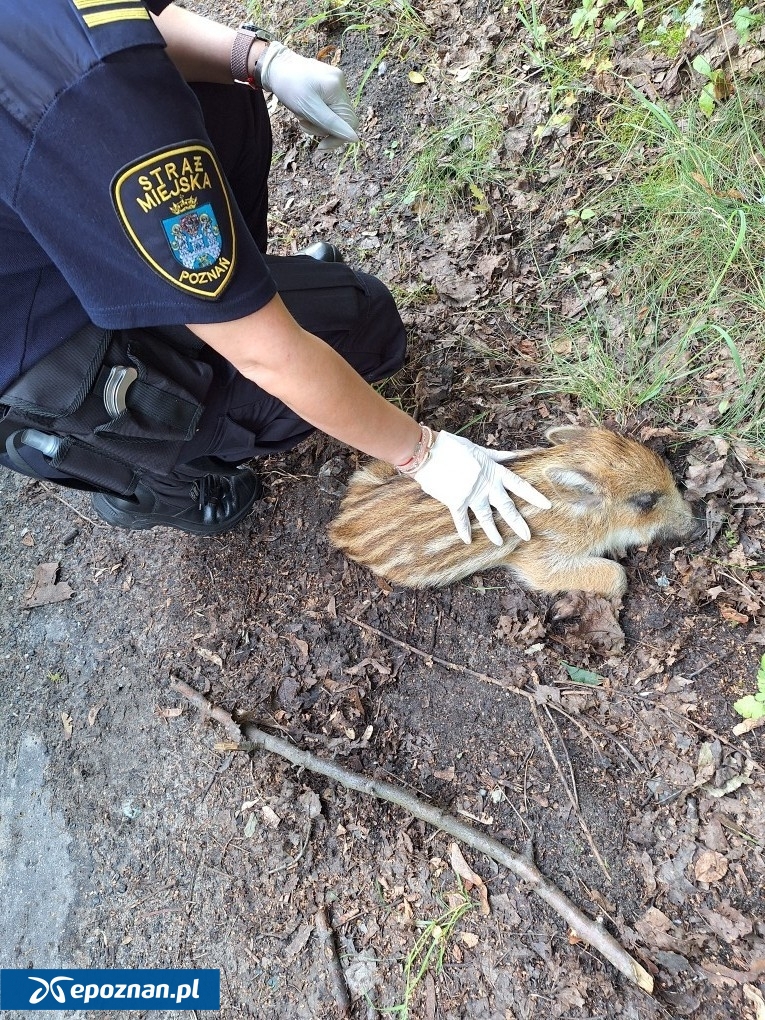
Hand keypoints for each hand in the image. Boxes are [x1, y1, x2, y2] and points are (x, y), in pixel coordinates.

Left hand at [259, 42, 359, 149]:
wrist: (276, 66)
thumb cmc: (289, 87)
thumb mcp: (309, 109)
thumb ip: (332, 124)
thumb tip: (354, 139)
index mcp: (337, 88)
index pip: (350, 123)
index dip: (338, 138)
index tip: (320, 146)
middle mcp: (341, 82)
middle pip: (342, 119)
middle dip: (324, 128)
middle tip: (304, 125)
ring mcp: (336, 81)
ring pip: (335, 114)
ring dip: (319, 122)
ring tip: (302, 117)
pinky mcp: (329, 83)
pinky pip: (329, 106)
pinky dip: (317, 112)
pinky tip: (306, 108)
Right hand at [412, 431, 551, 544]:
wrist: (429, 452)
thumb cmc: (452, 446)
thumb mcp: (477, 448)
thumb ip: (495, 456)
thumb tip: (512, 456)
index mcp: (494, 471)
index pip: (519, 485)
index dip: (534, 496)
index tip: (547, 505)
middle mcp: (486, 486)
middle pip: (507, 507)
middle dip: (518, 523)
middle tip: (528, 536)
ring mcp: (471, 496)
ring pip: (486, 518)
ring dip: (493, 532)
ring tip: (499, 542)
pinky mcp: (455, 502)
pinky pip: (461, 520)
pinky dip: (464, 530)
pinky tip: (467, 540)